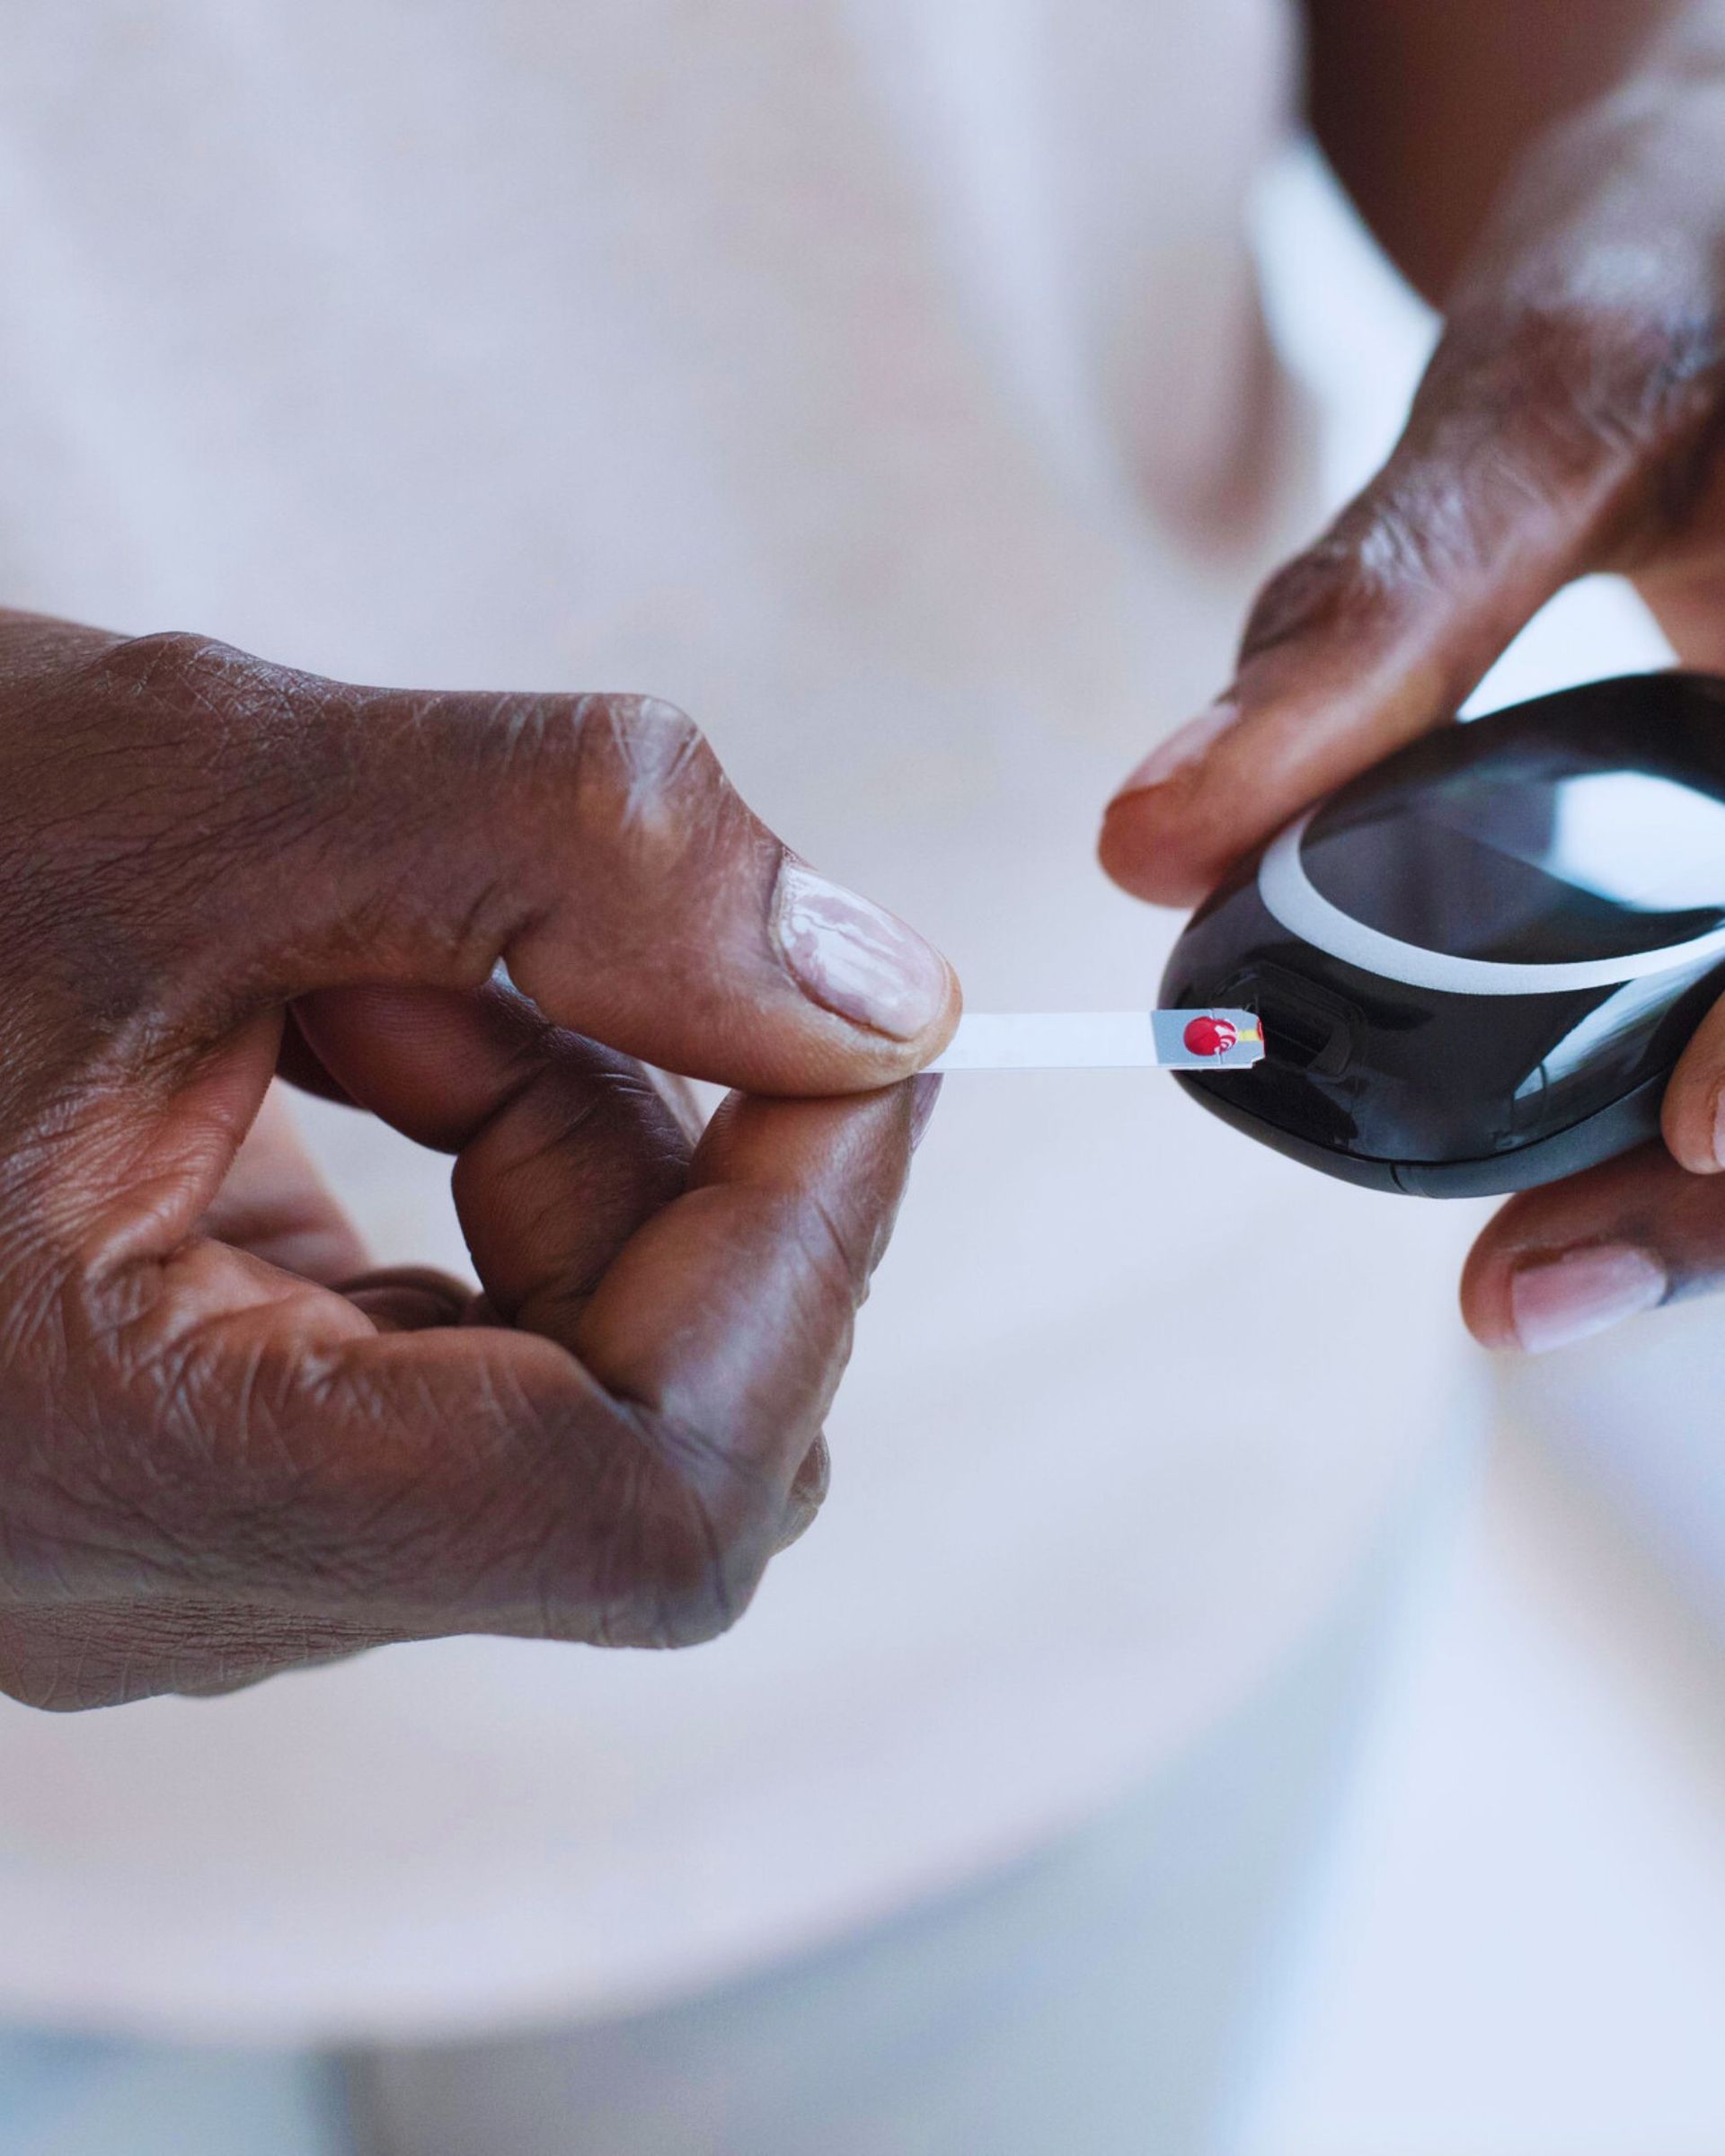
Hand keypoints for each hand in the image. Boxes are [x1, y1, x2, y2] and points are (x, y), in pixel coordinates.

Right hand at [0, 611, 955, 1707]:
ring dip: (568, 1145)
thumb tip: (887, 999)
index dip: (812, 1260)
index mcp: (133, 1480)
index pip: (662, 1505)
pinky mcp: (178, 1445)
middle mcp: (159, 1580)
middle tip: (538, 944)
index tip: (844, 1026)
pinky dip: (478, 1173)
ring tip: (388, 955)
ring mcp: (171, 1535)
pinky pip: (446, 1352)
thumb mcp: (198, 783)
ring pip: (560, 1392)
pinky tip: (342, 1017)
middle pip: (641, 1445)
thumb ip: (584, 864)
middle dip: (677, 1168)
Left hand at [1098, 42, 1724, 1352]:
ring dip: (1693, 1187)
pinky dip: (1672, 1087)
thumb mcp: (1548, 400)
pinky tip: (1572, 1166)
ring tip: (1526, 1289)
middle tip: (1523, 1296)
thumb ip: (1376, 617)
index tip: (1693, 1127)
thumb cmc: (1684, 264)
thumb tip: (1153, 839)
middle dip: (1715, 1186)